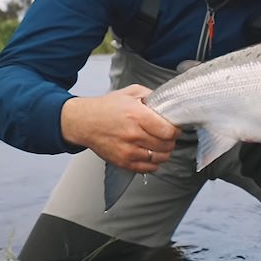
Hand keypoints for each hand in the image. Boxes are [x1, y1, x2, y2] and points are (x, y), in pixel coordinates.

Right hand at [60, 84, 179, 172]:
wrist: (84, 122)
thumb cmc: (107, 108)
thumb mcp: (130, 93)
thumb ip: (151, 95)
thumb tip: (167, 101)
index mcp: (137, 116)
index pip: (168, 131)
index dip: (175, 129)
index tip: (174, 127)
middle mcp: (133, 135)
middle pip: (167, 145)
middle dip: (171, 140)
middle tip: (166, 135)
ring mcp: (128, 151)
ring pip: (160, 158)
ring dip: (164, 152)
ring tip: (159, 144)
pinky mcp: (123, 162)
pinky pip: (149, 168)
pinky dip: (154, 162)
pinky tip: (150, 153)